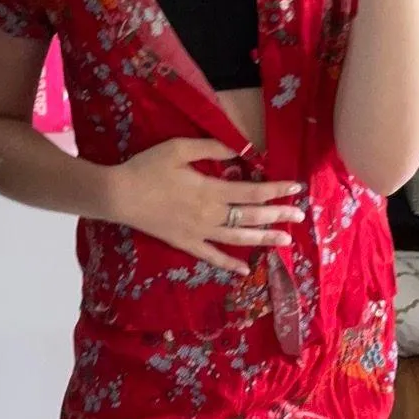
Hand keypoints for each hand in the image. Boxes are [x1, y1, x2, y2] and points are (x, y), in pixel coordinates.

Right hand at [109, 138, 304, 275]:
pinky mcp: (185, 243)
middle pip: (251, 217)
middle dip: (278, 215)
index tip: (296, 188)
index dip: (277, 190)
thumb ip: (212, 148)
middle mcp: (210, 215)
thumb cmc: (147, 168)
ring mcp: (198, 232)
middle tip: (300, 216)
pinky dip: (228, 264)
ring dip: (263, 239)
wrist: (119, 195)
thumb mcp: (179, 148)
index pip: (252, 192)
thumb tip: (242, 150)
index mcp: (211, 190)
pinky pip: (211, 256)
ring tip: (284, 241)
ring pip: (238, 238)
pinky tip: (244, 270)